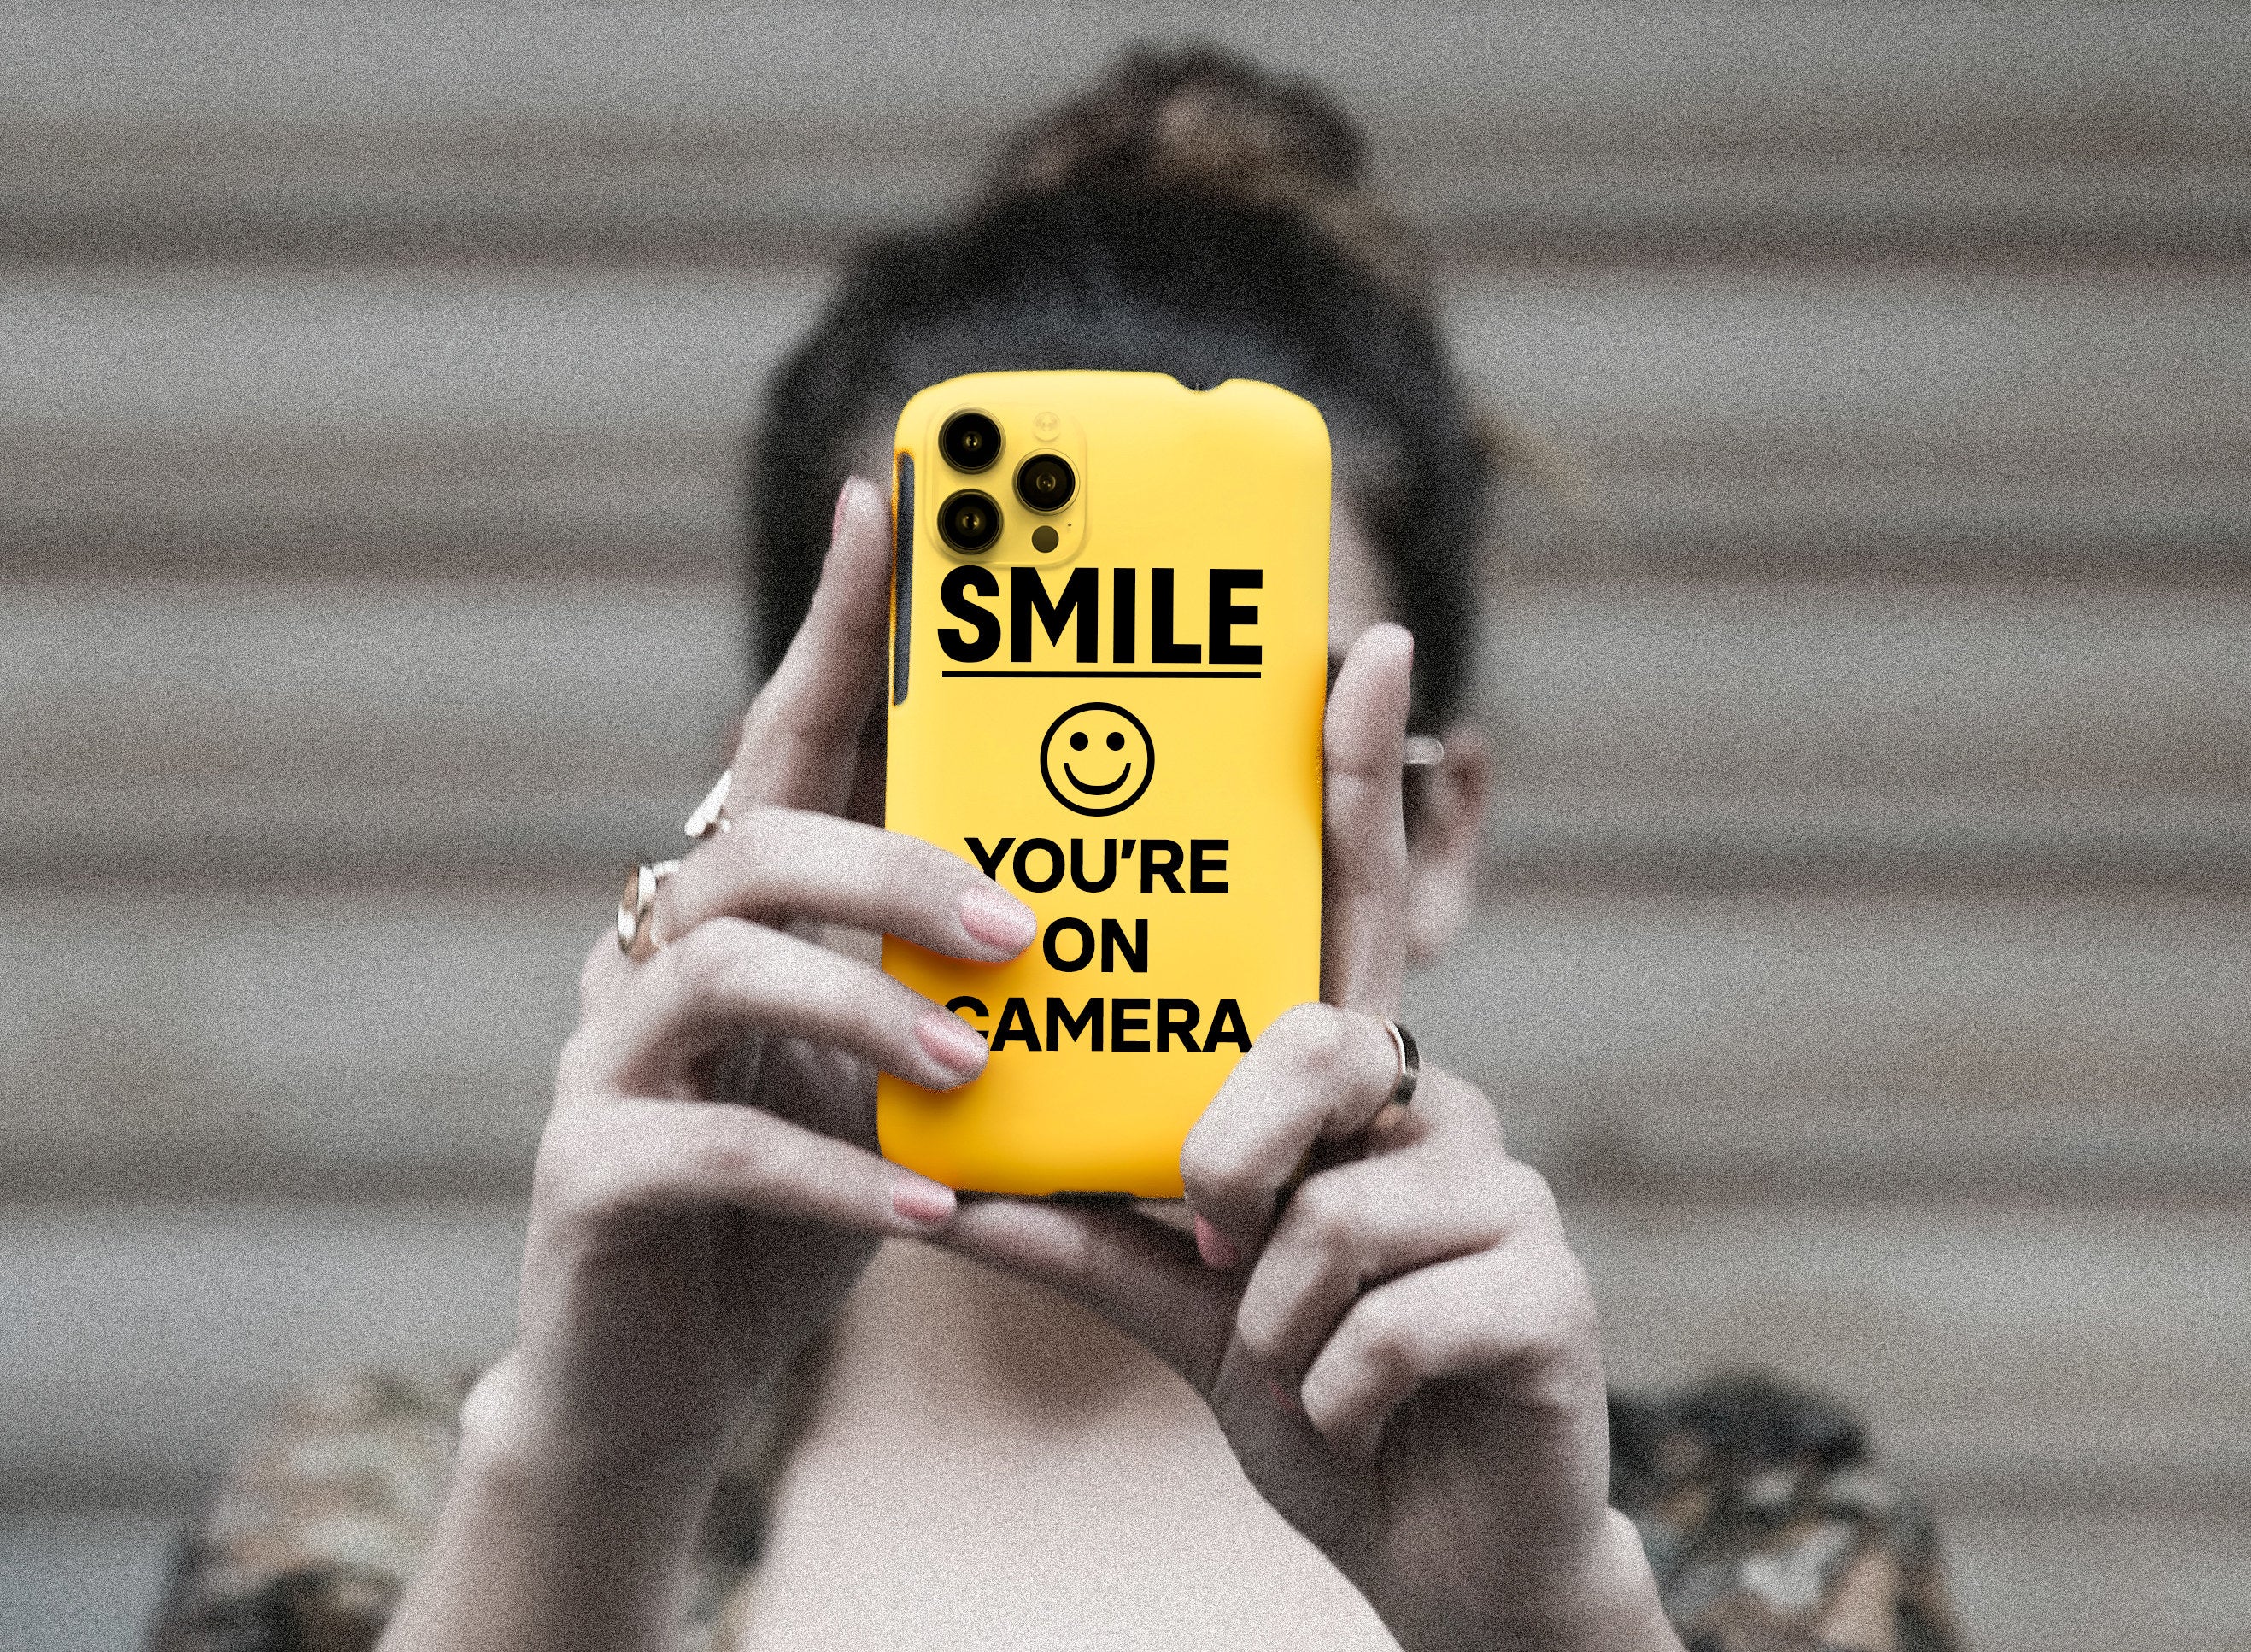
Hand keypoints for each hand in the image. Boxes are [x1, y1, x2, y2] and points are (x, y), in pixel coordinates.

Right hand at [474, 477, 1024, 1481]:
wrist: (671, 1372)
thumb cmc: (815, 1194)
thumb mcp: (907, 1073)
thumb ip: (967, 987)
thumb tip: (1130, 903)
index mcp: (741, 912)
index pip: (784, 740)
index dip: (834, 624)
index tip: (888, 498)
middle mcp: (656, 956)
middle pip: (756, 845)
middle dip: (893, 865)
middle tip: (1017, 931)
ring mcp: (608, 1061)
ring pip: (719, 972)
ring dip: (865, 1009)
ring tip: (978, 1067)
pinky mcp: (593, 1176)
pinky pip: (711, 1145)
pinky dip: (835, 1166)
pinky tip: (933, 1201)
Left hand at [941, 626, 1678, 1651]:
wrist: (1442, 1555)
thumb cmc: (1316, 1401)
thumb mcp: (1179, 1310)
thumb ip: (1084, 1231)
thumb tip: (945, 1177)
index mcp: (1348, 1093)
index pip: (1345, 913)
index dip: (1351, 781)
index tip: (1354, 643)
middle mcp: (1436, 1110)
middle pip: (1317, 1045)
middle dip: (1238, 1150)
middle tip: (1213, 1240)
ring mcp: (1507, 1194)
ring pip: (1335, 1206)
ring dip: (1277, 1319)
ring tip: (1294, 1370)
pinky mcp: (1552, 1292)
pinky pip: (1388, 1313)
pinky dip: (1335, 1389)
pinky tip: (1354, 1420)